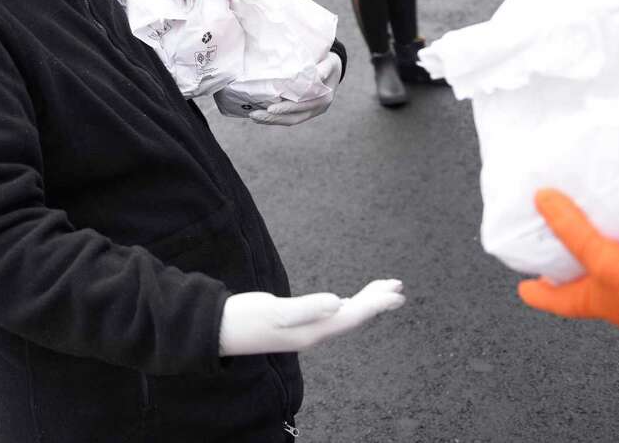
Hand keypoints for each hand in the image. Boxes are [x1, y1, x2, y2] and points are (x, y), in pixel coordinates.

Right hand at [219, 280, 404, 355]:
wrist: (220, 330)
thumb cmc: (246, 320)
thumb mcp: (276, 312)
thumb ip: (308, 308)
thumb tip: (339, 302)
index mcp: (314, 330)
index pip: (353, 316)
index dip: (376, 304)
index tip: (396, 292)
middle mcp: (315, 332)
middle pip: (354, 316)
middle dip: (377, 301)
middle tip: (398, 287)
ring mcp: (306, 328)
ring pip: (345, 315)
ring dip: (365, 302)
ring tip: (383, 290)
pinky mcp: (296, 322)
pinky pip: (332, 314)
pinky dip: (347, 304)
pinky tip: (348, 301)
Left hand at [249, 53, 340, 125]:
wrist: (334, 68)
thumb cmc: (329, 63)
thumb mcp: (329, 63)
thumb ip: (323, 68)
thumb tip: (316, 74)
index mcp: (323, 98)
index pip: (302, 106)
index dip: (286, 108)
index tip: (270, 108)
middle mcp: (318, 108)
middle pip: (294, 117)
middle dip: (273, 118)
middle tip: (254, 115)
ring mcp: (311, 111)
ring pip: (290, 120)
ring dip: (271, 120)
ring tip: (253, 116)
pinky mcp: (305, 111)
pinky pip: (289, 117)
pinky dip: (275, 117)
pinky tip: (261, 115)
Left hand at [518, 189, 618, 345]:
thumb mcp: (605, 261)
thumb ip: (573, 233)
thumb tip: (543, 201)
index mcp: (593, 300)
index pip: (554, 299)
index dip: (536, 291)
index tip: (523, 283)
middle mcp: (614, 293)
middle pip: (581, 276)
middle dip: (566, 256)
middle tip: (550, 232)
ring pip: (611, 258)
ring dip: (600, 238)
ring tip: (586, 210)